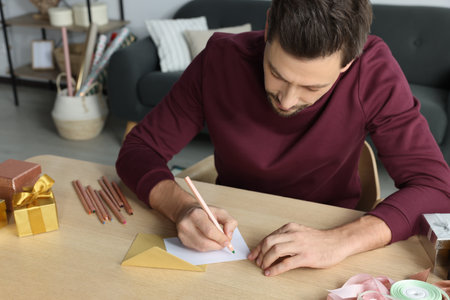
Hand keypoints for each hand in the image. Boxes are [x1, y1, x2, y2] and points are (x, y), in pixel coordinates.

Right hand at [176, 205, 237, 251]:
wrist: (187, 212)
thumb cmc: (205, 212)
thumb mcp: (219, 211)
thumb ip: (229, 221)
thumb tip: (229, 236)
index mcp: (196, 214)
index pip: (209, 231)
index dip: (220, 238)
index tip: (228, 240)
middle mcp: (186, 225)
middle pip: (205, 242)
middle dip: (218, 244)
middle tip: (225, 243)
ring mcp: (183, 234)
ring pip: (202, 247)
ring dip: (214, 246)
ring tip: (217, 240)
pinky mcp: (183, 241)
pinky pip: (198, 249)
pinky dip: (207, 247)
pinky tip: (209, 240)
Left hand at [248, 216, 391, 276]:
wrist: (338, 242)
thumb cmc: (318, 239)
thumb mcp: (299, 232)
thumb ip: (286, 237)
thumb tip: (270, 247)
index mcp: (290, 228)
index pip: (269, 237)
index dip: (258, 247)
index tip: (253, 254)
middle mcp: (293, 234)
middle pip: (269, 242)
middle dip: (260, 253)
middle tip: (257, 262)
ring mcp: (300, 245)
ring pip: (275, 251)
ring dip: (266, 261)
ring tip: (263, 268)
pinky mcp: (306, 257)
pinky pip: (286, 263)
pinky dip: (275, 269)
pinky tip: (270, 273)